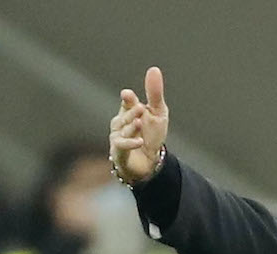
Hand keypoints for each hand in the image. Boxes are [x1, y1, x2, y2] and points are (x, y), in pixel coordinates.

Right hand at [108, 66, 168, 184]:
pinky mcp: (119, 152)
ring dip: (132, 127)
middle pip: (126, 115)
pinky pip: (122, 146)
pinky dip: (130, 143)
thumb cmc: (153, 135)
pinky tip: (140, 141)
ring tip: (139, 122)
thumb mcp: (158, 113)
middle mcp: (121, 123)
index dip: (128, 99)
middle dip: (132, 112)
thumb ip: (155, 93)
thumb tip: (154, 68)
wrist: (151, 162)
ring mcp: (118, 137)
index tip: (128, 95)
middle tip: (140, 109)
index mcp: (130, 111)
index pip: (128, 101)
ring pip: (123, 130)